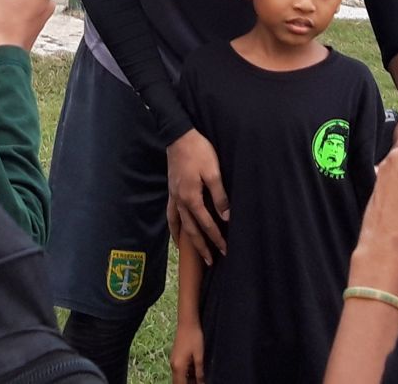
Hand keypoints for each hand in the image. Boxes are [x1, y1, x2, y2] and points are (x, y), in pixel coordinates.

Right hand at [167, 129, 229, 264]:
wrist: (178, 136)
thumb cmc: (199, 151)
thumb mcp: (214, 172)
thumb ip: (220, 196)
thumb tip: (226, 217)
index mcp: (191, 198)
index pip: (206, 224)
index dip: (216, 239)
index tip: (225, 250)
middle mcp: (180, 201)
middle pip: (191, 230)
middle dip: (202, 247)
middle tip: (210, 261)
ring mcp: (174, 196)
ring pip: (179, 224)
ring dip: (186, 240)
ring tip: (190, 253)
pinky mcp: (171, 190)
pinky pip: (171, 214)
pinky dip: (174, 226)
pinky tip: (177, 231)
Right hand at [170, 322, 205, 383]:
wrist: (187, 323)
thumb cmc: (194, 337)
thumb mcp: (199, 355)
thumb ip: (199, 371)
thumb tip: (201, 382)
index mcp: (178, 367)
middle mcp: (173, 365)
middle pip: (178, 381)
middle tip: (199, 382)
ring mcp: (173, 360)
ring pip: (179, 376)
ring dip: (187, 379)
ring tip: (199, 379)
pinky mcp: (175, 356)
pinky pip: (179, 369)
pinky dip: (186, 373)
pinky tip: (195, 371)